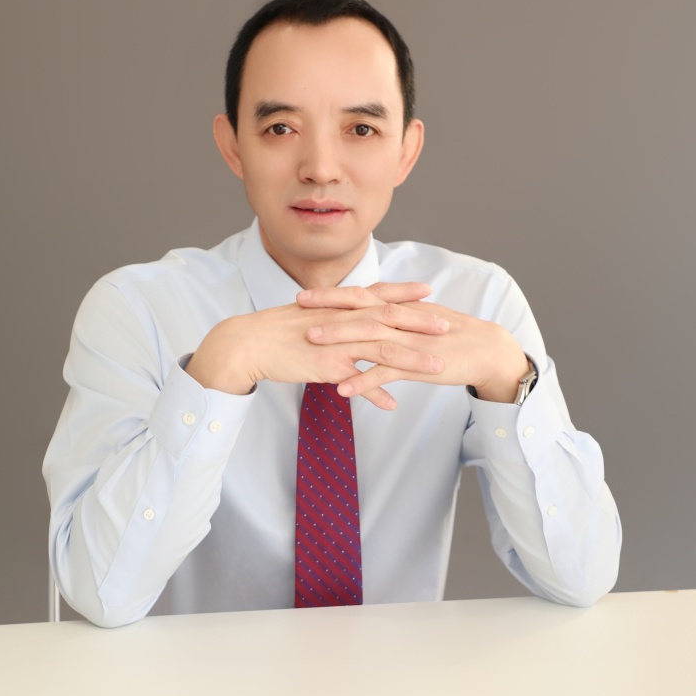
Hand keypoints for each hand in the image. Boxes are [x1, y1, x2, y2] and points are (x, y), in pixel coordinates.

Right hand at [186, 282, 444, 409]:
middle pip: (388, 319)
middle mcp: (342, 321)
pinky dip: (374, 393)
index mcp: (339, 307)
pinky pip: (355, 382)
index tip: (428, 291)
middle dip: (420, 322)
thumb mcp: (312, 319)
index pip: (377, 295)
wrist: (247, 342)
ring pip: (381, 350)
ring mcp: (336, 343)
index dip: (404, 293)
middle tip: (448, 325)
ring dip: (411, 360)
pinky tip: (392, 405)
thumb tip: (346, 322)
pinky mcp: (325, 366)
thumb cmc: (277, 331)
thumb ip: (333, 321)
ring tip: (437, 368)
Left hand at [297, 287, 529, 403]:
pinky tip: (342, 389)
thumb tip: (373, 316)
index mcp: (401, 308)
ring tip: (311, 343)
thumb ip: (397, 318)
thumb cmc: (453, 338)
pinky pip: (387, 372)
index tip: (305, 296)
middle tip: (297, 307)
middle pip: (360, 309)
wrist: (487, 351)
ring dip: (340, 339)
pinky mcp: (419, 364)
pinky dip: (364, 380)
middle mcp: (403, 319)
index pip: (362, 296)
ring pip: (369, 337)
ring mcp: (410, 341)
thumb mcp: (420, 322)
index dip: (332, 295)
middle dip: (328, 308)